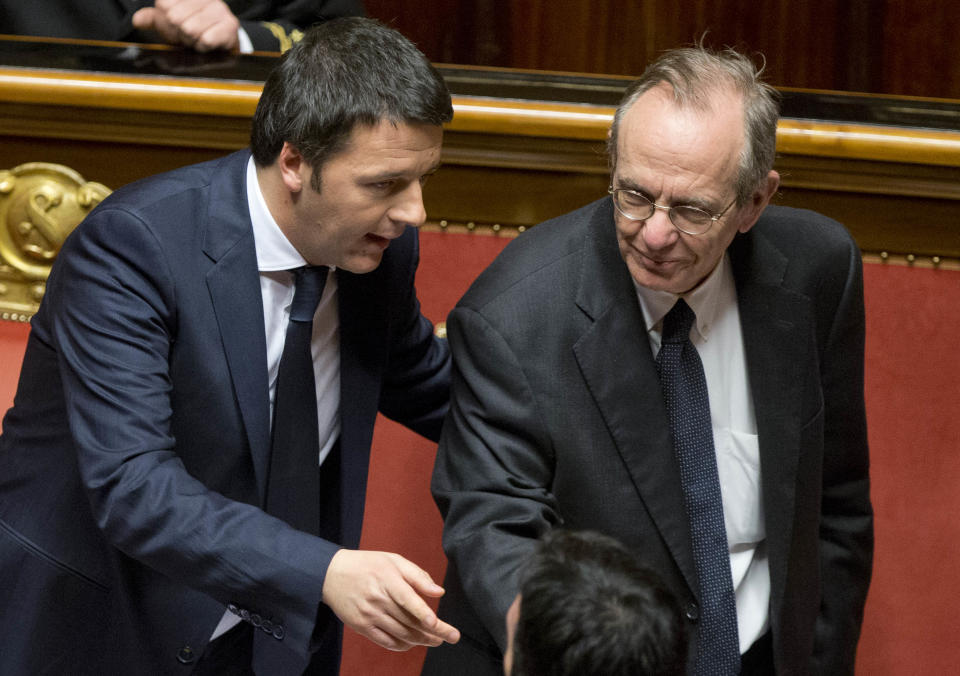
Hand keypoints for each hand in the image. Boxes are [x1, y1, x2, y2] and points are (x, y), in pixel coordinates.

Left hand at [132, 0, 239, 51]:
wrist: (225, 42)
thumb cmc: (195, 29)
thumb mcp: (170, 23)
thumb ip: (152, 19)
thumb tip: (137, 20)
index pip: (164, 5)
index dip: (166, 22)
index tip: (176, 27)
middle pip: (175, 18)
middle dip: (180, 33)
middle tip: (189, 35)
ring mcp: (218, 8)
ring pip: (191, 29)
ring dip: (192, 41)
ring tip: (199, 39)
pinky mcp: (230, 24)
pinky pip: (206, 40)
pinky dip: (204, 47)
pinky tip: (208, 43)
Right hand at [322, 549, 460, 650]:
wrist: (332, 574)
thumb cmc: (367, 565)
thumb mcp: (393, 560)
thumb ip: (417, 576)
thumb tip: (438, 592)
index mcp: (387, 579)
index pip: (407, 599)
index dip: (422, 612)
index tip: (436, 623)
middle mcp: (378, 599)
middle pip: (409, 620)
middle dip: (433, 631)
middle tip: (452, 636)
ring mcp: (369, 615)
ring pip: (400, 633)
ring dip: (421, 640)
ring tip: (437, 640)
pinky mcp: (362, 627)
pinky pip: (386, 641)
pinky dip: (403, 645)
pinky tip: (414, 643)